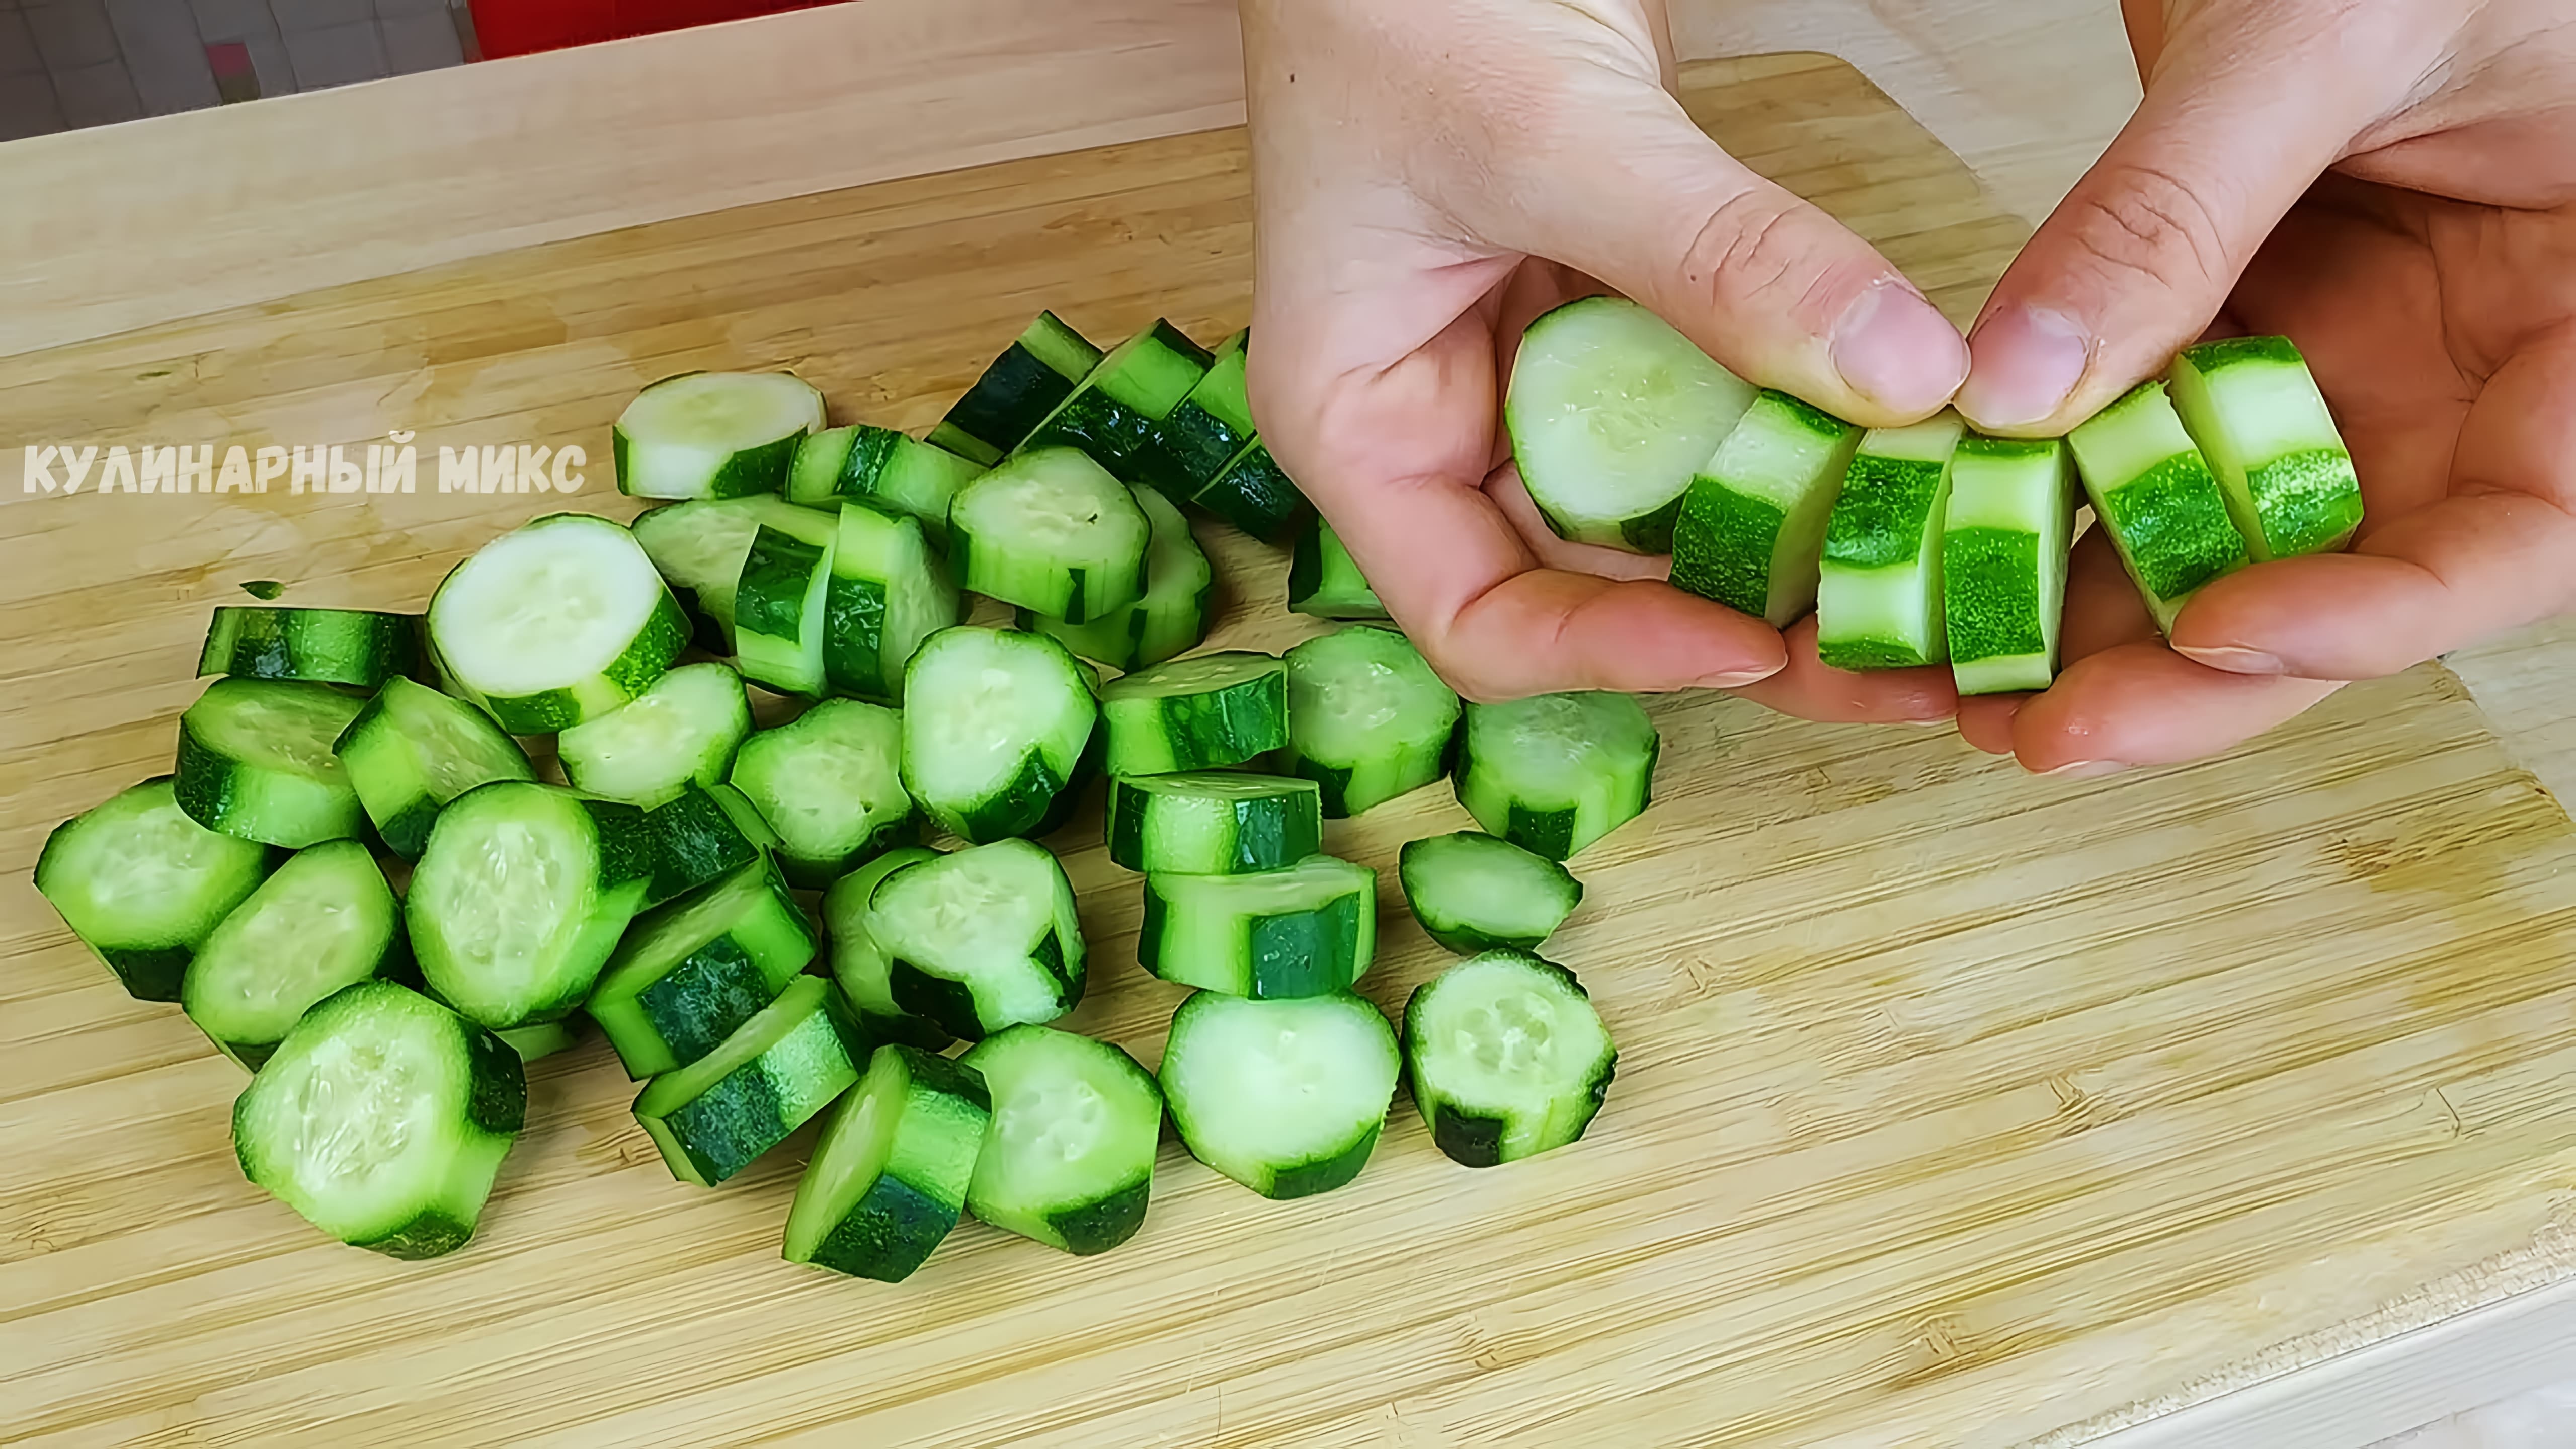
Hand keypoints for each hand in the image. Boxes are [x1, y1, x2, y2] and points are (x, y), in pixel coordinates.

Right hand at [1238, 0, 1967, 714]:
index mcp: (1363, 424)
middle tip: (1896, 646)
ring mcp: (1532, 365)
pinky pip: (1713, 400)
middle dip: (1743, 616)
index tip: (1761, 640)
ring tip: (1923, 558)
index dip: (1618, 652)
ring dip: (1791, 532)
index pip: (1479, 617)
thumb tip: (1906, 377)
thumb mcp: (1548, 132)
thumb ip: (1716, 259)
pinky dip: (1799, 421)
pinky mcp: (1612, 305)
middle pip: (1593, 583)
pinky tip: (1900, 440)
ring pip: (1670, 502)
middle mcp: (1446, 420)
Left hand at [1954, 0, 2575, 772]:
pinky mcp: (2225, 343)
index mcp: (2575, 333)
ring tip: (1942, 679)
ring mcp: (2336, 372)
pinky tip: (1930, 559)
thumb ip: (2182, 206)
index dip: (2367, 619)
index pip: (2502, 545)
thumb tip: (2019, 384)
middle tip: (2035, 729)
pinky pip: (2127, 453)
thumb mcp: (2328, 31)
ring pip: (2213, 545)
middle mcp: (2457, 384)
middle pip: (2338, 588)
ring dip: (2079, 623)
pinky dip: (2034, 510)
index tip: (2215, 635)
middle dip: (2182, 679)